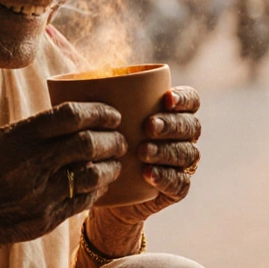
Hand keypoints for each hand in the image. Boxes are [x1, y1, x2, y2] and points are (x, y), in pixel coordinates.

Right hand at [0, 102, 127, 256]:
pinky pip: (84, 200)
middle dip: (112, 140)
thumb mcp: (0, 141)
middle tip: (121, 140)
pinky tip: (101, 184)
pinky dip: (98, 189)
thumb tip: (75, 116)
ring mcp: (40, 193)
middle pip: (87, 143)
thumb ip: (35, 129)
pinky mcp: (47, 218)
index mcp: (18, 137)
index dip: (99, 112)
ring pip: (93, 174)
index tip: (113, 115)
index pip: (69, 115)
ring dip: (111, 166)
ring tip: (116, 162)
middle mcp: (30, 163)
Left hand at [96, 86, 200, 227]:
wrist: (106, 191)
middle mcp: (182, 137)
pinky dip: (166, 178)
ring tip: (142, 152)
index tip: (166, 99)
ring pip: (187, 153)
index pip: (191, 100)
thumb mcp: (102, 123)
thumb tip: (77, 77)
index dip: (184, 98)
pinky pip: (180, 183)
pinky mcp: (177, 189)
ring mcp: (182, 163)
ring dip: (166, 151)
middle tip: (148, 126)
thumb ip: (101, 102)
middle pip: (191, 126)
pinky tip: (148, 175)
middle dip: (172, 124)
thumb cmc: (105, 145)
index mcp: (172, 114)